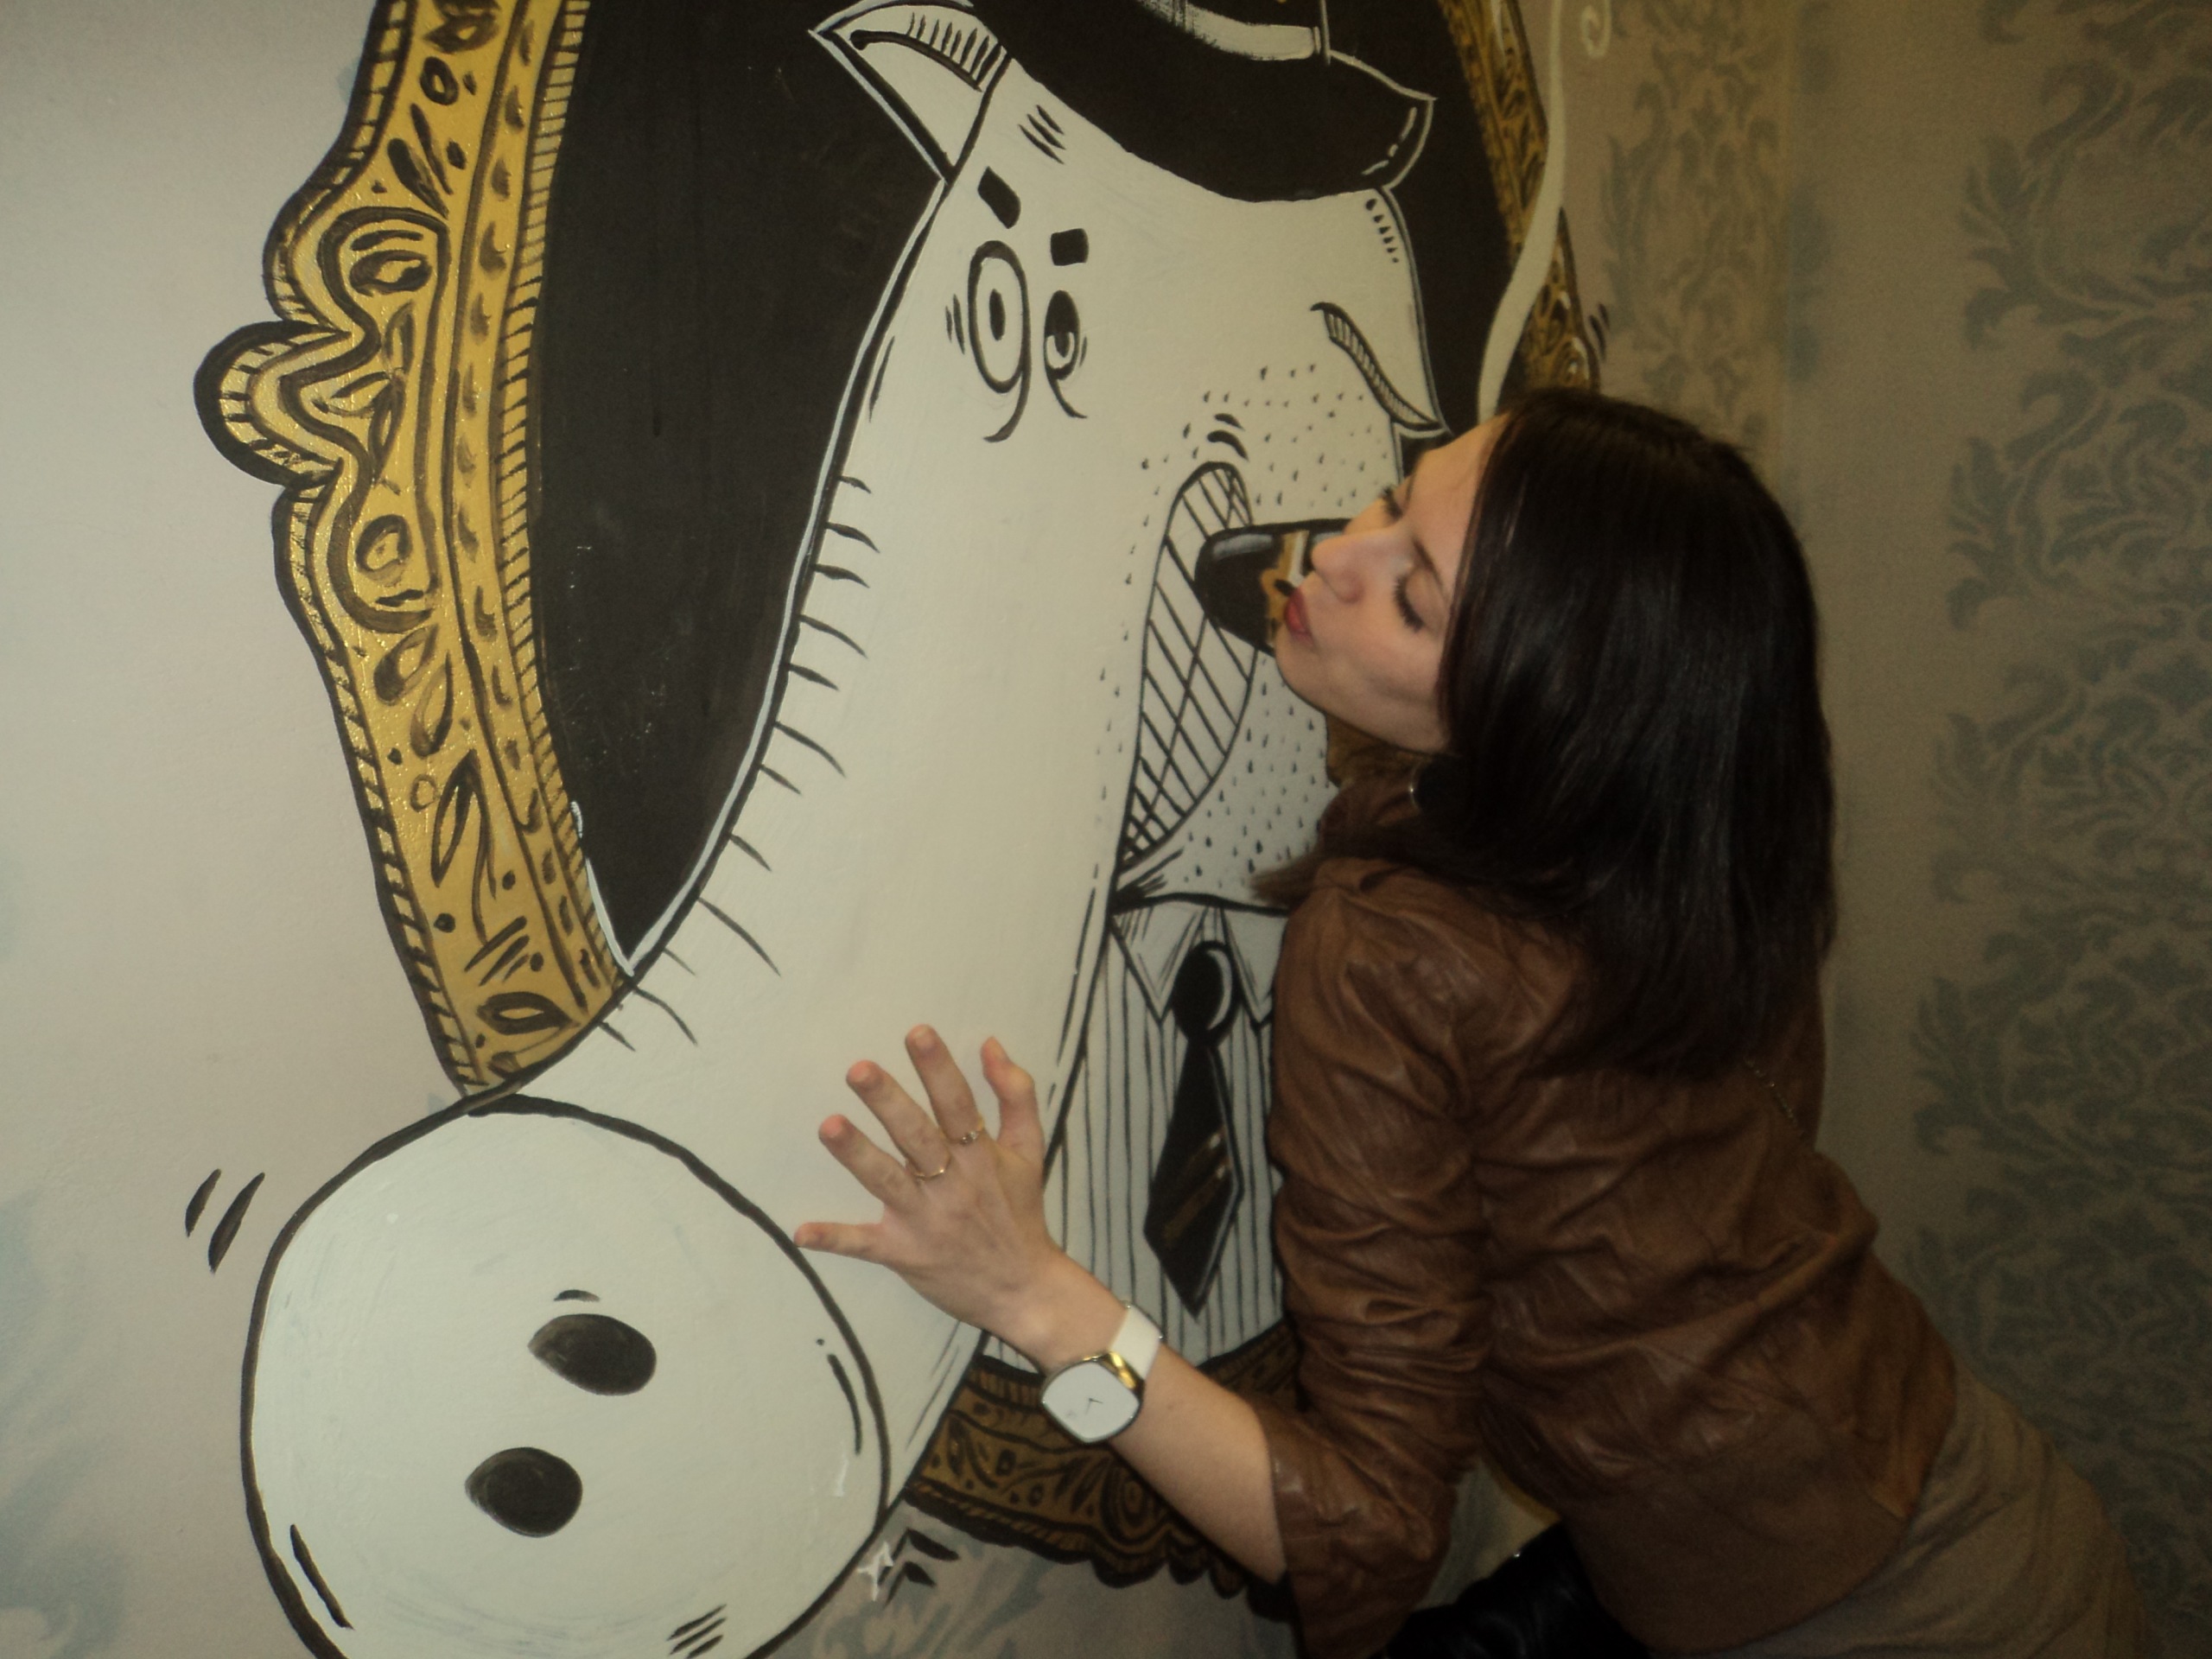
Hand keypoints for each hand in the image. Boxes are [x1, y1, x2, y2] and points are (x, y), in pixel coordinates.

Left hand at [794, 1027, 1120, 1366]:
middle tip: (858, 1069)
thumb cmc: (1021, 1213)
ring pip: (888, 1181)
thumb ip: (1015, 1094)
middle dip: (888, 1102)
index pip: (958, 1105)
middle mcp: (953, 1185)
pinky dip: (835, 1239)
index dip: (938, 1069)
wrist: (1025, 1291)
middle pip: (917, 1136)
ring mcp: (927, 1221)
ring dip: (857, 1155)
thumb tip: (991, 1044)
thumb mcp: (1030, 1150)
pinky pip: (865, 1245)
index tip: (916, 1033)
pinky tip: (802, 1231)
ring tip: (829, 1125)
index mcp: (981, 1156)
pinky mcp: (906, 1254)